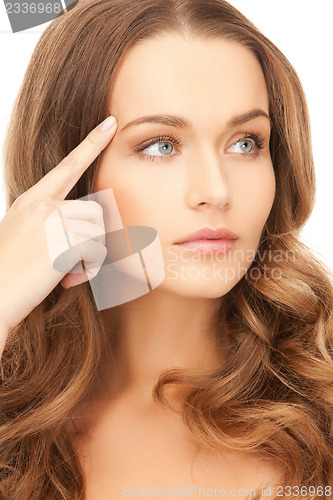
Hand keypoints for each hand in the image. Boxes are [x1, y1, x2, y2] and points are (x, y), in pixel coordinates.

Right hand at [0, 115, 116, 332]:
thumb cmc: (9, 272)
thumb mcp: (25, 236)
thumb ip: (51, 223)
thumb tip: (88, 228)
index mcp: (32, 201)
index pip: (67, 166)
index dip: (91, 144)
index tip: (110, 123)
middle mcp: (43, 205)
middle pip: (95, 213)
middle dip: (91, 241)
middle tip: (72, 264)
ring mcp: (52, 221)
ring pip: (98, 233)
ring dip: (89, 259)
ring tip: (66, 273)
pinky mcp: (63, 241)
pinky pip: (95, 253)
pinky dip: (87, 271)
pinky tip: (65, 280)